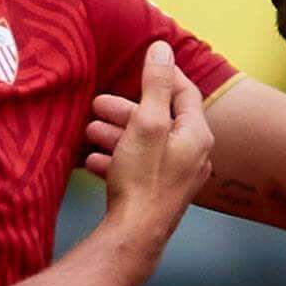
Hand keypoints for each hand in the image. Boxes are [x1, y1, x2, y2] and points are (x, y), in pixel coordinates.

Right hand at [98, 41, 215, 229]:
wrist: (134, 237)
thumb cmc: (142, 181)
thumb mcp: (146, 124)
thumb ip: (155, 84)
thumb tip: (162, 48)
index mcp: (196, 136)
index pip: (185, 93)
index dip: (164, 75)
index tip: (143, 64)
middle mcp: (193, 156)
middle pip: (160, 119)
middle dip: (126, 109)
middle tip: (98, 104)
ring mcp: (177, 177)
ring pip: (146, 144)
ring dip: (117, 134)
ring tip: (89, 131)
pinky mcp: (160, 194)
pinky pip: (139, 168)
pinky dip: (118, 159)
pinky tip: (94, 161)